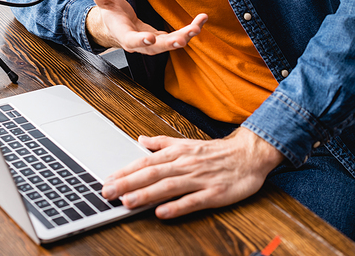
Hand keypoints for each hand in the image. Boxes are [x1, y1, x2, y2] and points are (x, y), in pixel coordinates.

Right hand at [81, 0, 206, 53]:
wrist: (115, 27)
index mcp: (124, 35)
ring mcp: (152, 43)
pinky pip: (177, 37)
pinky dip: (189, 31)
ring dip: (184, 37)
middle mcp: (140, 43)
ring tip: (197, 27)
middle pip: (156, 47)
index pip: (132, 40)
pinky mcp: (161, 39)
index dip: (141, 41)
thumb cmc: (110, 14)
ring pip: (169, 44)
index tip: (151, 38)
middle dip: (170, 43)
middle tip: (184, 38)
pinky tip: (200, 22)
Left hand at [101, 127, 284, 217]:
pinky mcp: (213, 193)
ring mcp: (198, 178)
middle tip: (108, 192)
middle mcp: (184, 164)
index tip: (107, 179)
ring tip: (127, 202)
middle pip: (152, 173)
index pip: (145, 162)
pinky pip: (192, 201)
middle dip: (128, 183)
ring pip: (168, 186)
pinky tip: (162, 213)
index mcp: (177, 152)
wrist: (247, 154)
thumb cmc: (215, 152)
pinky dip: (177, 206)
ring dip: (146, 194)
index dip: (125, 171)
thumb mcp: (186, 143)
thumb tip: (140, 140)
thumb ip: (162, 143)